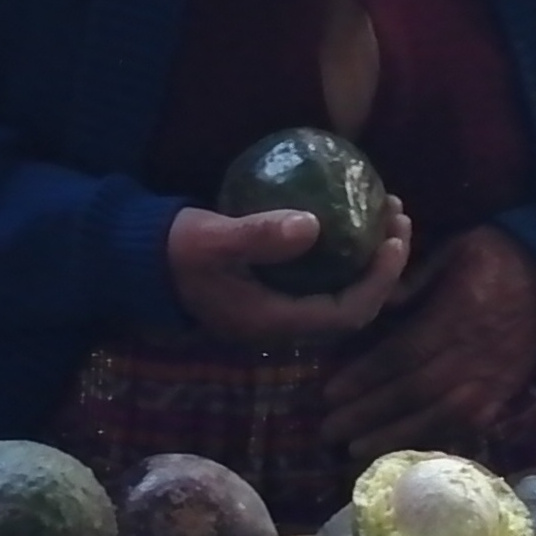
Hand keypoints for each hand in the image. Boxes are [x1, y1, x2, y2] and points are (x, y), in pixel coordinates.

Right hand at [167, 198, 413, 345]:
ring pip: (342, 292)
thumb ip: (258, 236)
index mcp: (275, 321)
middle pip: (354, 306)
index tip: (394, 239)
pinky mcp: (274, 291)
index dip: (380, 280)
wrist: (138, 262)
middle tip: (398, 216)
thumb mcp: (212, 239)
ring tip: (384, 211)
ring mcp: (279, 310)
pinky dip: (347, 253)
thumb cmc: (174, 251)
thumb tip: (313, 226)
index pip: (347, 313)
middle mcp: (284, 324)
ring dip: (369, 257)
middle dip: (385, 266)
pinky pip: (325, 280)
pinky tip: (349, 218)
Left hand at [320, 226, 535, 459]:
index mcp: (458, 314)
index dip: (365, 376)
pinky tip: (404, 449)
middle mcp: (474, 354)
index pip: (403, 354)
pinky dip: (434, 440)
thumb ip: (416, 278)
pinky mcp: (504, 394)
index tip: (329, 392)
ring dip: (395, 435)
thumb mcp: (456, 247)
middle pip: (413, 392)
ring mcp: (492, 379)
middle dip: (368, 414)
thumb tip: (375, 305)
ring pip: (438, 417)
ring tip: (355, 450)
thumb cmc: (500, 255)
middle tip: (327, 430)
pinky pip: (467, 426)